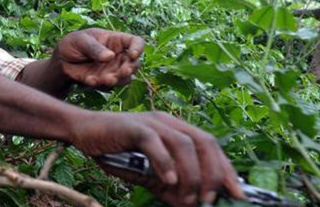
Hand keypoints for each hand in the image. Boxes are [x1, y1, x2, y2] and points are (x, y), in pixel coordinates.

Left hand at [52, 28, 143, 87]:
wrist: (62, 60)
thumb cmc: (74, 43)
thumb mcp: (81, 40)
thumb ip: (94, 48)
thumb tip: (110, 57)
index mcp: (116, 40)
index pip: (136, 42)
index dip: (138, 48)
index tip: (132, 54)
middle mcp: (119, 56)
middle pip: (135, 63)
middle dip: (130, 68)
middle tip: (123, 71)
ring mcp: (113, 70)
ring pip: (125, 78)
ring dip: (118, 79)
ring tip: (106, 78)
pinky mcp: (105, 81)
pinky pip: (109, 86)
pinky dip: (100, 84)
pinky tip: (90, 79)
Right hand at [70, 111, 244, 206]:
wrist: (82, 131)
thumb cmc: (114, 150)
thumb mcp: (146, 173)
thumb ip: (168, 185)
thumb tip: (190, 204)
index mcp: (176, 128)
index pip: (210, 146)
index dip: (226, 169)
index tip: (237, 193)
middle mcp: (168, 121)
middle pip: (204, 142)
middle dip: (213, 173)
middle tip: (208, 199)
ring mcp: (151, 122)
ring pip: (184, 144)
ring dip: (191, 174)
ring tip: (188, 196)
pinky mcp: (133, 126)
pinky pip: (155, 143)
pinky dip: (165, 163)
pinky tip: (168, 181)